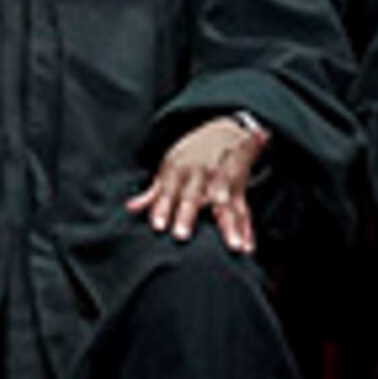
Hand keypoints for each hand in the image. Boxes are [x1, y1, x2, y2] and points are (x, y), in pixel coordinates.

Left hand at [128, 115, 264, 253]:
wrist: (227, 130)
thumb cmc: (192, 155)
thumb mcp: (170, 166)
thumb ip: (153, 192)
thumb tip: (130, 209)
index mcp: (180, 170)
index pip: (167, 191)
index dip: (162, 208)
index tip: (158, 226)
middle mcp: (201, 175)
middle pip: (193, 198)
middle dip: (187, 215)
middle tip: (181, 236)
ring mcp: (222, 182)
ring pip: (224, 206)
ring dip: (229, 227)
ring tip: (232, 247)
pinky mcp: (240, 190)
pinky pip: (243, 212)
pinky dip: (246, 230)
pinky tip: (247, 247)